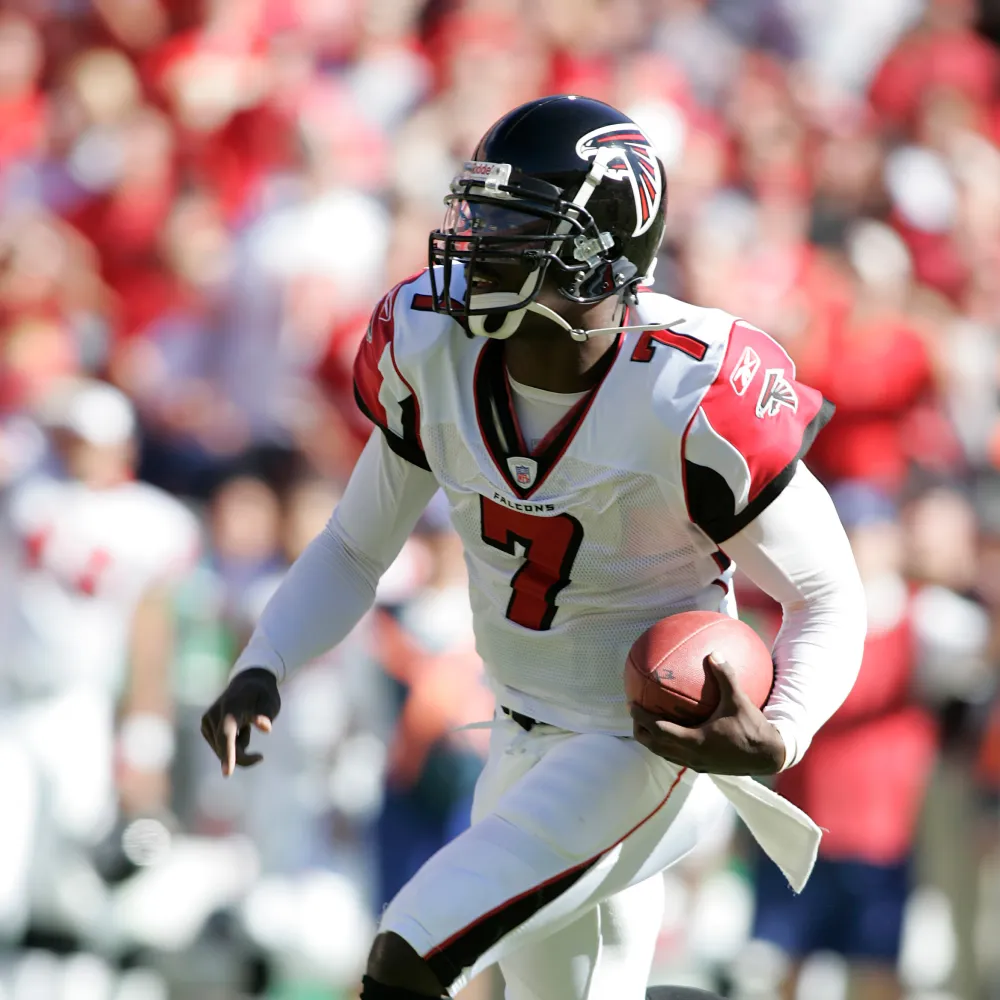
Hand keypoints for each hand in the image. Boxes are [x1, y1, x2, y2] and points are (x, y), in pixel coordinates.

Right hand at [200, 668, 280, 776]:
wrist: (248, 681)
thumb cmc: (263, 694)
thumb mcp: (270, 702)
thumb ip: (266, 715)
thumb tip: (266, 728)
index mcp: (232, 706)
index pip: (227, 734)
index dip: (228, 754)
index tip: (227, 773)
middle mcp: (215, 713)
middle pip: (225, 747)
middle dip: (242, 756)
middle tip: (259, 757)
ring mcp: (207, 720)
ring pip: (222, 749)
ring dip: (238, 747)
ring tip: (246, 727)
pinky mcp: (205, 726)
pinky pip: (220, 746)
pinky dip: (231, 744)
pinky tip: (238, 729)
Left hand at [629, 654, 785, 774]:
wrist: (770, 756)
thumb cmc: (754, 728)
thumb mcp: (740, 700)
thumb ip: (725, 676)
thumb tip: (713, 653)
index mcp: (695, 741)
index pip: (658, 730)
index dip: (642, 718)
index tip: (632, 704)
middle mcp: (692, 756)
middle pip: (655, 746)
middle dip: (640, 731)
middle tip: (635, 712)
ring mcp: (698, 764)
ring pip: (665, 754)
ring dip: (652, 740)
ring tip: (645, 723)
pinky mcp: (704, 767)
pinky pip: (677, 756)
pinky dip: (667, 745)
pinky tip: (672, 730)